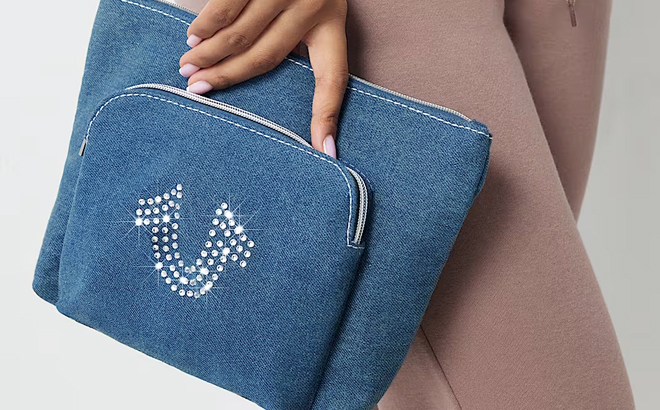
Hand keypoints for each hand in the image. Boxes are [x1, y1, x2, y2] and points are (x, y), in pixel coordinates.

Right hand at [179, 0, 348, 158]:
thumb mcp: (320, 7)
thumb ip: (302, 39)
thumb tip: (264, 74)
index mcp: (333, 24)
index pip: (333, 79)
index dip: (327, 117)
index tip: (326, 152)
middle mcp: (313, 7)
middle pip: (266, 56)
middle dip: (229, 77)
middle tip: (198, 90)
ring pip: (241, 31)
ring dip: (210, 52)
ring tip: (188, 67)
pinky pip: (227, 3)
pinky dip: (207, 22)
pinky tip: (194, 35)